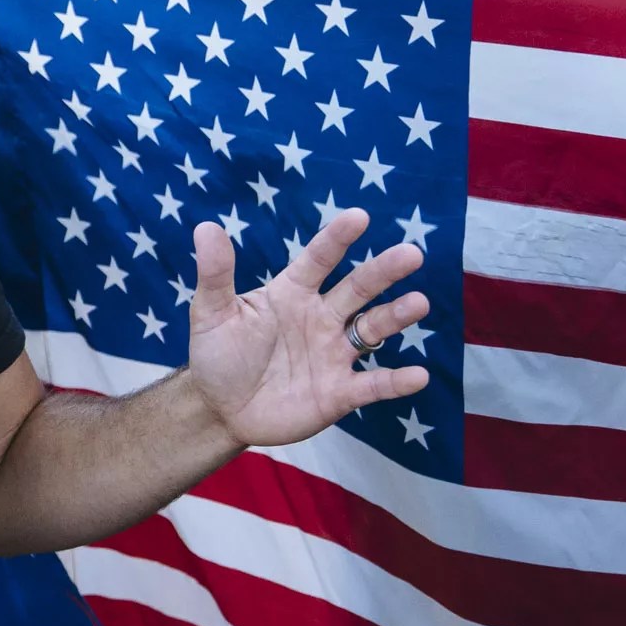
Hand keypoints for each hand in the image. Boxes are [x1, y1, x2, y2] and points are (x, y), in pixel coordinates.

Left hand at [185, 211, 429, 448]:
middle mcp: (321, 317)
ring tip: (419, 303)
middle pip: (358, 289)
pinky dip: (395, 381)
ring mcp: (333, 354)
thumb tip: (206, 226)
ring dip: (396, 316)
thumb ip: (216, 273)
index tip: (358, 217)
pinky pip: (373, 385)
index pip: (319, 259)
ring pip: (373, 329)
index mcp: (292, 293)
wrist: (220, 409)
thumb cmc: (218, 354)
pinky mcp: (339, 391)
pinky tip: (418, 375)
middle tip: (411, 253)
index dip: (337, 239)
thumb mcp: (212, 313)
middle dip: (384, 271)